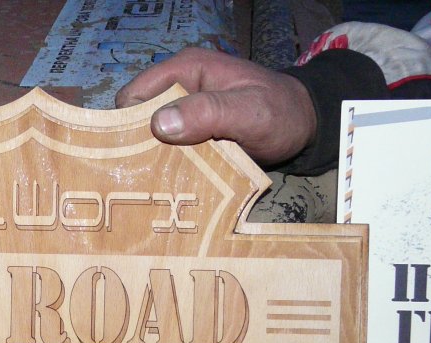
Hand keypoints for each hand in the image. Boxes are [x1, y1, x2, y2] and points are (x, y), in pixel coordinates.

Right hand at [115, 47, 316, 166]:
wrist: (304, 126)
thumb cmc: (280, 112)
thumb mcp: (249, 112)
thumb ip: (208, 113)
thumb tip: (159, 124)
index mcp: (185, 70)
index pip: (134, 95)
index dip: (125, 124)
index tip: (129, 157)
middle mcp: (178, 88)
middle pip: (136, 118)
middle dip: (136, 146)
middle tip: (141, 177)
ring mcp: (184, 111)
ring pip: (150, 137)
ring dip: (151, 159)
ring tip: (153, 185)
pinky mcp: (192, 132)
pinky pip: (168, 148)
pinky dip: (167, 164)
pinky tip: (169, 183)